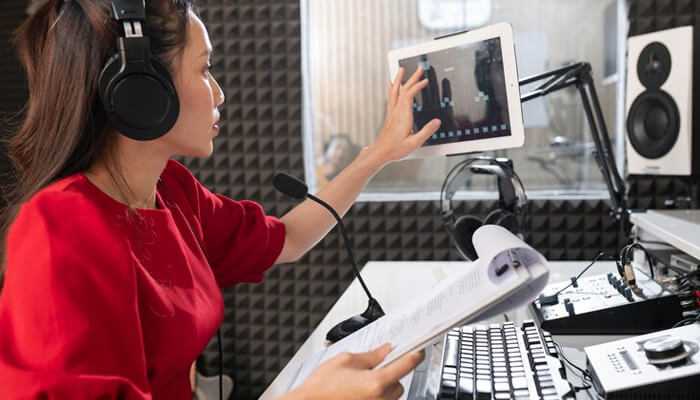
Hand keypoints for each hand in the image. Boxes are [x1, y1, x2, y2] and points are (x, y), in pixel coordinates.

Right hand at [293, 343, 424, 399]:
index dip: (414, 355)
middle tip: (374, 368)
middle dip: (391, 374)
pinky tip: (360, 392)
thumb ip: (370, 355)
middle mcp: (380, 399)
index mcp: (376, 382)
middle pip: (399, 383)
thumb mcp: (346, 360)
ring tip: (361, 383)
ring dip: (384, 387)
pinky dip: (376, 397)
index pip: (406, 365)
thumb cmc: (321, 387)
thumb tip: (385, 350)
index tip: (419, 351)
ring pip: (392, 396)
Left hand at [369, 67, 441, 165]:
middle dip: (411, 77)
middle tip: (418, 69)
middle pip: (402, 89)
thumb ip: (426, 131)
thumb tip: (436, 122)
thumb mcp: (414, 142)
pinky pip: (390, 97)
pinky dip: (392, 88)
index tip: (424, 80)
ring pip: (394, 91)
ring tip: (401, 70)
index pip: (409, 94)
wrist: (380, 152)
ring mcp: (391, 113)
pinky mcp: (389, 116)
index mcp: (403, 116)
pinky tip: (391, 85)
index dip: (417, 85)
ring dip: (398, 79)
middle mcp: (396, 111)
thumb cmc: (394, 149)